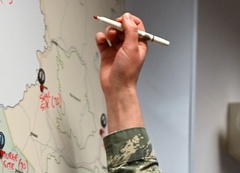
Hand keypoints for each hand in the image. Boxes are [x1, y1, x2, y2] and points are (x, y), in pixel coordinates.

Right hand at [95, 13, 146, 131]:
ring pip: (112, 32)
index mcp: (138, 43)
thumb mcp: (132, 48)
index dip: (128, 20)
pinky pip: (102, 40)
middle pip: (122, 27)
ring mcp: (117, 48)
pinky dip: (100, 38)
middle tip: (114, 30)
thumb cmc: (127, 73)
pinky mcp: (107, 53)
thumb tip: (127, 17)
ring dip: (109, 32)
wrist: (116, 87)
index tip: (122, 21)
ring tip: (109, 38)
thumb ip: (131, 30)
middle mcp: (128, 45)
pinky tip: (101, 40)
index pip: (135, 25)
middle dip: (117, 26)